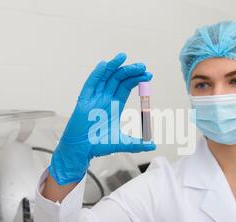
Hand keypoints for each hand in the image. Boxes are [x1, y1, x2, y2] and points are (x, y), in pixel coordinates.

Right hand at [49, 53, 155, 185]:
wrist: (82, 151)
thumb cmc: (99, 145)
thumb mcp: (122, 142)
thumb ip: (137, 143)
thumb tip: (153, 146)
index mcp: (114, 105)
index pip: (126, 86)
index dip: (136, 79)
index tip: (148, 74)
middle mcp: (105, 98)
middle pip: (118, 79)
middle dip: (130, 71)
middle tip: (142, 66)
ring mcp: (94, 98)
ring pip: (105, 77)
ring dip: (114, 66)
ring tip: (124, 56)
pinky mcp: (84, 101)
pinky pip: (90, 84)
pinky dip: (97, 74)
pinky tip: (104, 65)